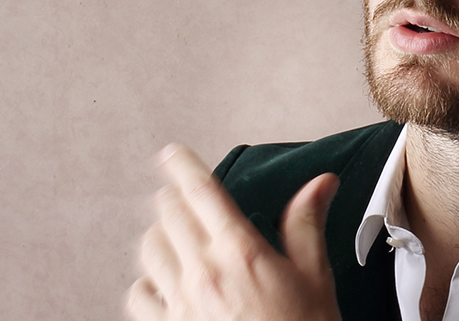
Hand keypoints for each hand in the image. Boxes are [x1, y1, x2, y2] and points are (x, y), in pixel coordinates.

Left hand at [126, 144, 342, 320]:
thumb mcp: (315, 275)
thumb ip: (306, 223)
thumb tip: (320, 182)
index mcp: (240, 252)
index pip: (200, 192)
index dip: (182, 165)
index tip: (172, 153)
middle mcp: (203, 274)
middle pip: (167, 214)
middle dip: (174, 197)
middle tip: (182, 195)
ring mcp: (180, 305)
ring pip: (148, 250)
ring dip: (159, 235)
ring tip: (173, 234)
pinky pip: (138, 296)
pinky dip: (146, 282)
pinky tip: (162, 282)